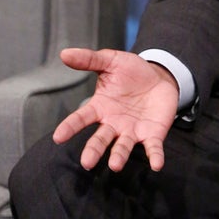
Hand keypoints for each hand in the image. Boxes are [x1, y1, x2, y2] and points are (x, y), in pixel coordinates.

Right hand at [53, 48, 179, 172]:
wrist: (160, 77)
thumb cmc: (131, 72)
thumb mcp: (111, 61)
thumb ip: (89, 59)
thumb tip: (64, 53)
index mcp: (100, 107)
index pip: (81, 118)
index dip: (70, 127)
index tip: (58, 137)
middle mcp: (113, 124)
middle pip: (100, 139)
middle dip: (94, 150)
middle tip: (87, 162)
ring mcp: (132, 131)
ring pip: (123, 147)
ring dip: (119, 156)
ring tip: (115, 165)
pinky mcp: (152, 135)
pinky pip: (152, 148)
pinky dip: (154, 157)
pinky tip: (157, 165)